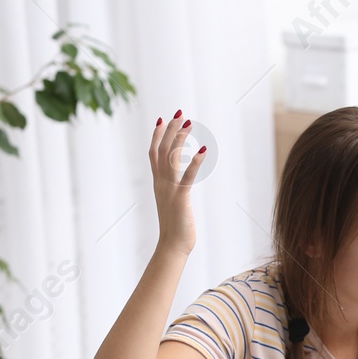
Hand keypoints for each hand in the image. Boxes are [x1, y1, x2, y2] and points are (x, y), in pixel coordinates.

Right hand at [149, 111, 205, 254]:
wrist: (172, 246)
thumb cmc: (175, 227)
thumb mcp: (171, 203)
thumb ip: (172, 190)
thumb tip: (177, 184)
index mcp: (158, 183)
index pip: (154, 154)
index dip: (157, 135)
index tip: (162, 119)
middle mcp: (161, 183)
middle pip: (162, 149)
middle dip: (171, 129)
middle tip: (180, 113)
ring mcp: (169, 189)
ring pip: (171, 158)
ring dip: (180, 138)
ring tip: (189, 122)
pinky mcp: (180, 198)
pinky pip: (187, 176)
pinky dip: (195, 161)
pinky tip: (203, 149)